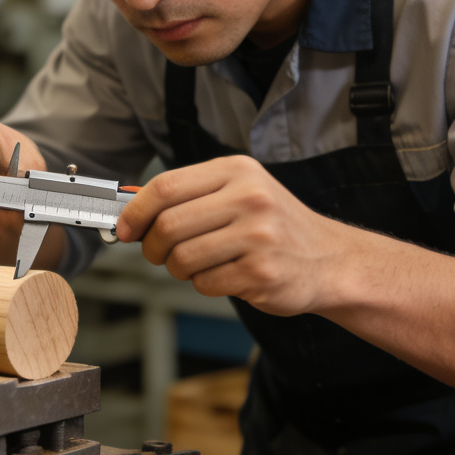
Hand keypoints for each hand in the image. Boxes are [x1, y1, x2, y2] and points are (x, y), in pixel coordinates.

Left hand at [115, 155, 342, 312]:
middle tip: (158, 253)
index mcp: (237, 171)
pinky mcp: (262, 273)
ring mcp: (258, 236)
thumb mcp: (239, 192)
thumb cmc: (273, 225)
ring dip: (178, 268)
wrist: (330, 259)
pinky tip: (226, 274)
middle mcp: (249, 198)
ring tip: (199, 264)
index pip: (166, 186)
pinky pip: (205, 283)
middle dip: (152, 246)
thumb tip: (130, 215)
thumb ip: (190, 197)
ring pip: (182, 258)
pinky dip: (204, 284)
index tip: (124, 228)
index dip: (136, 211)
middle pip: (168, 224)